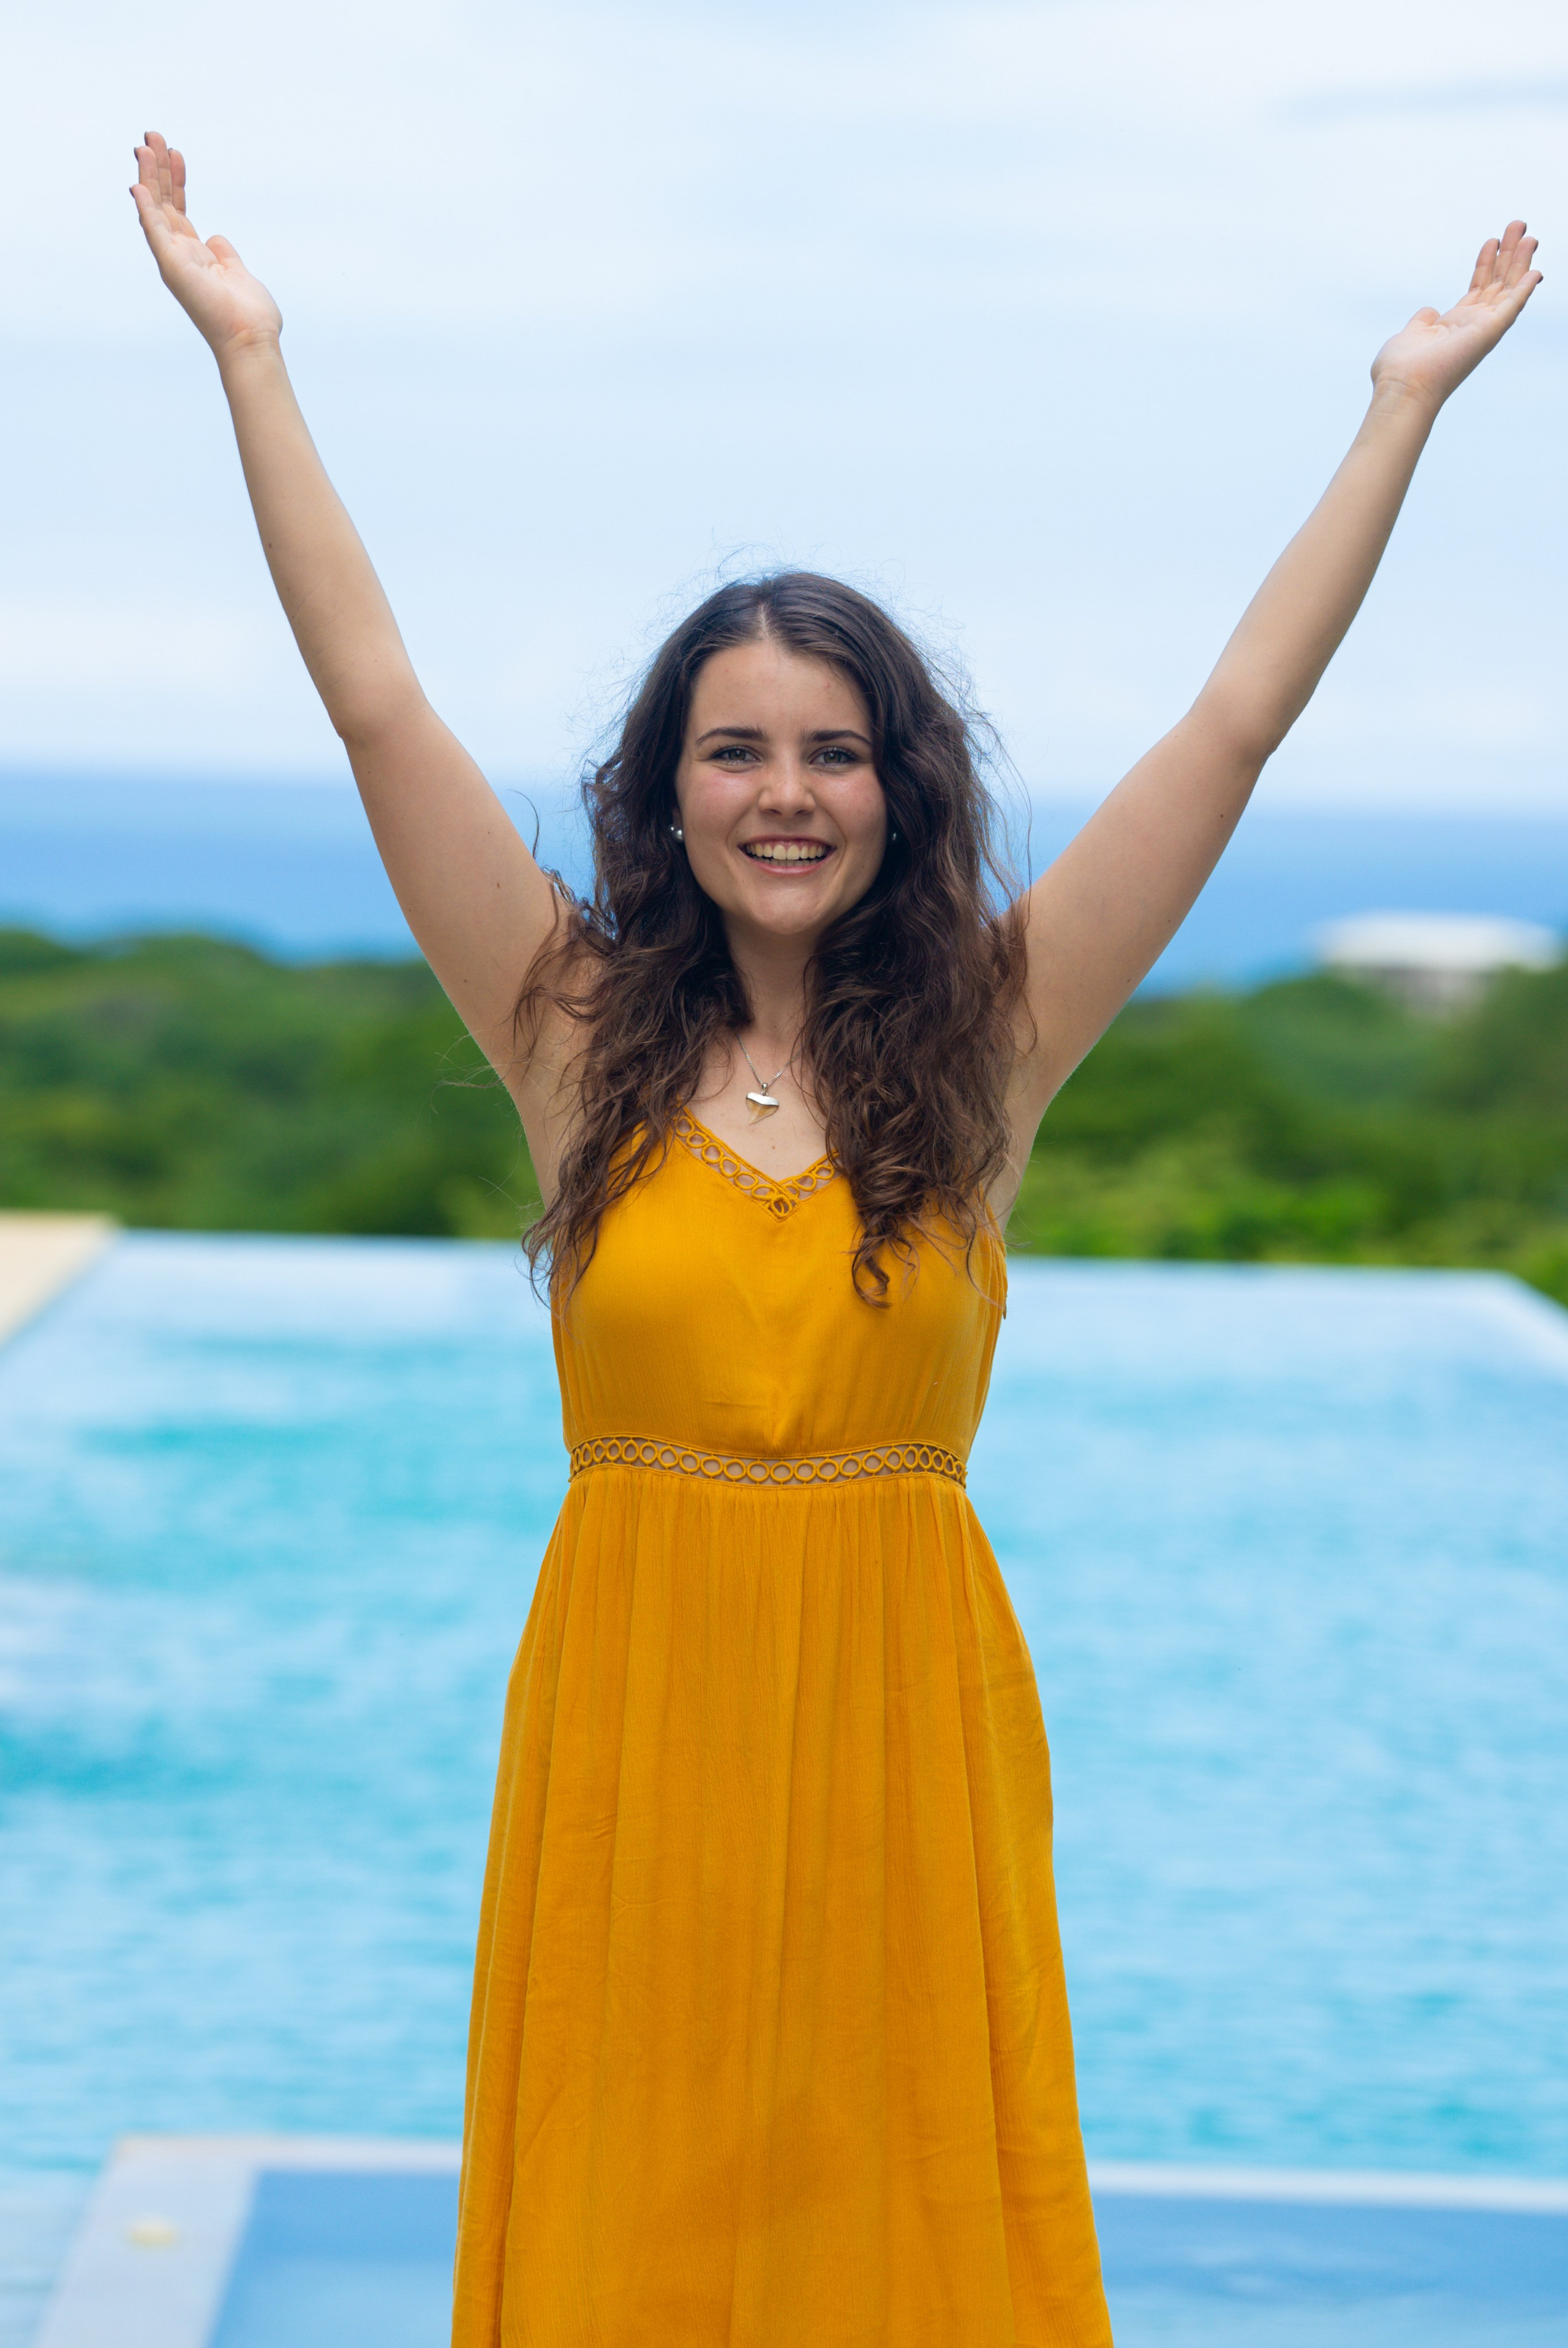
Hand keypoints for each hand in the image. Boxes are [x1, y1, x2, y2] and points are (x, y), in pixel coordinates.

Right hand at [130, 133, 282, 356]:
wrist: (251, 340)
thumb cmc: (250, 316)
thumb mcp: (238, 273)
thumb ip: (225, 255)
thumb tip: (216, 238)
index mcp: (196, 256)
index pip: (180, 210)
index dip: (177, 181)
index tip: (176, 153)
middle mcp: (180, 256)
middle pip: (165, 203)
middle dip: (159, 169)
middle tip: (152, 136)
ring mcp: (174, 261)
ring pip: (157, 210)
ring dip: (150, 177)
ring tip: (146, 144)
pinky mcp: (173, 267)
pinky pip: (155, 232)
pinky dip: (146, 209)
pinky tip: (138, 185)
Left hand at [1371, 222, 1541, 410]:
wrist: (1402, 388)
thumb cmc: (1399, 370)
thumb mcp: (1411, 334)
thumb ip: (1423, 321)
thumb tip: (1430, 311)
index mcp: (1455, 324)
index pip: (1478, 288)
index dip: (1486, 263)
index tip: (1492, 241)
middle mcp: (1473, 326)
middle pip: (1498, 282)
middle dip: (1509, 254)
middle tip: (1519, 225)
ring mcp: (1483, 329)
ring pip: (1508, 288)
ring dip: (1519, 261)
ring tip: (1527, 234)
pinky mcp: (1489, 332)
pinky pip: (1512, 306)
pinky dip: (1524, 289)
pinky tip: (1535, 271)